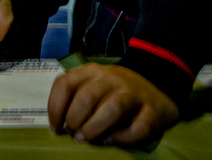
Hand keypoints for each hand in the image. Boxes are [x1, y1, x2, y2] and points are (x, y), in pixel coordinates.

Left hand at [47, 63, 178, 144]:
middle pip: (87, 97)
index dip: (55, 108)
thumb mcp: (92, 83)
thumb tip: (58, 122)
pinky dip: (123, 138)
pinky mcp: (154, 110)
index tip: (55, 128)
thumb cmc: (114, 90)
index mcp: (92, 71)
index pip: (65, 84)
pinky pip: (139, 127)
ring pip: (112, 109)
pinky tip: (111, 141)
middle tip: (74, 135)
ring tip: (86, 139)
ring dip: (94, 128)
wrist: (156, 83)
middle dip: (75, 120)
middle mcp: (112, 78)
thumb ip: (75, 94)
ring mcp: (134, 92)